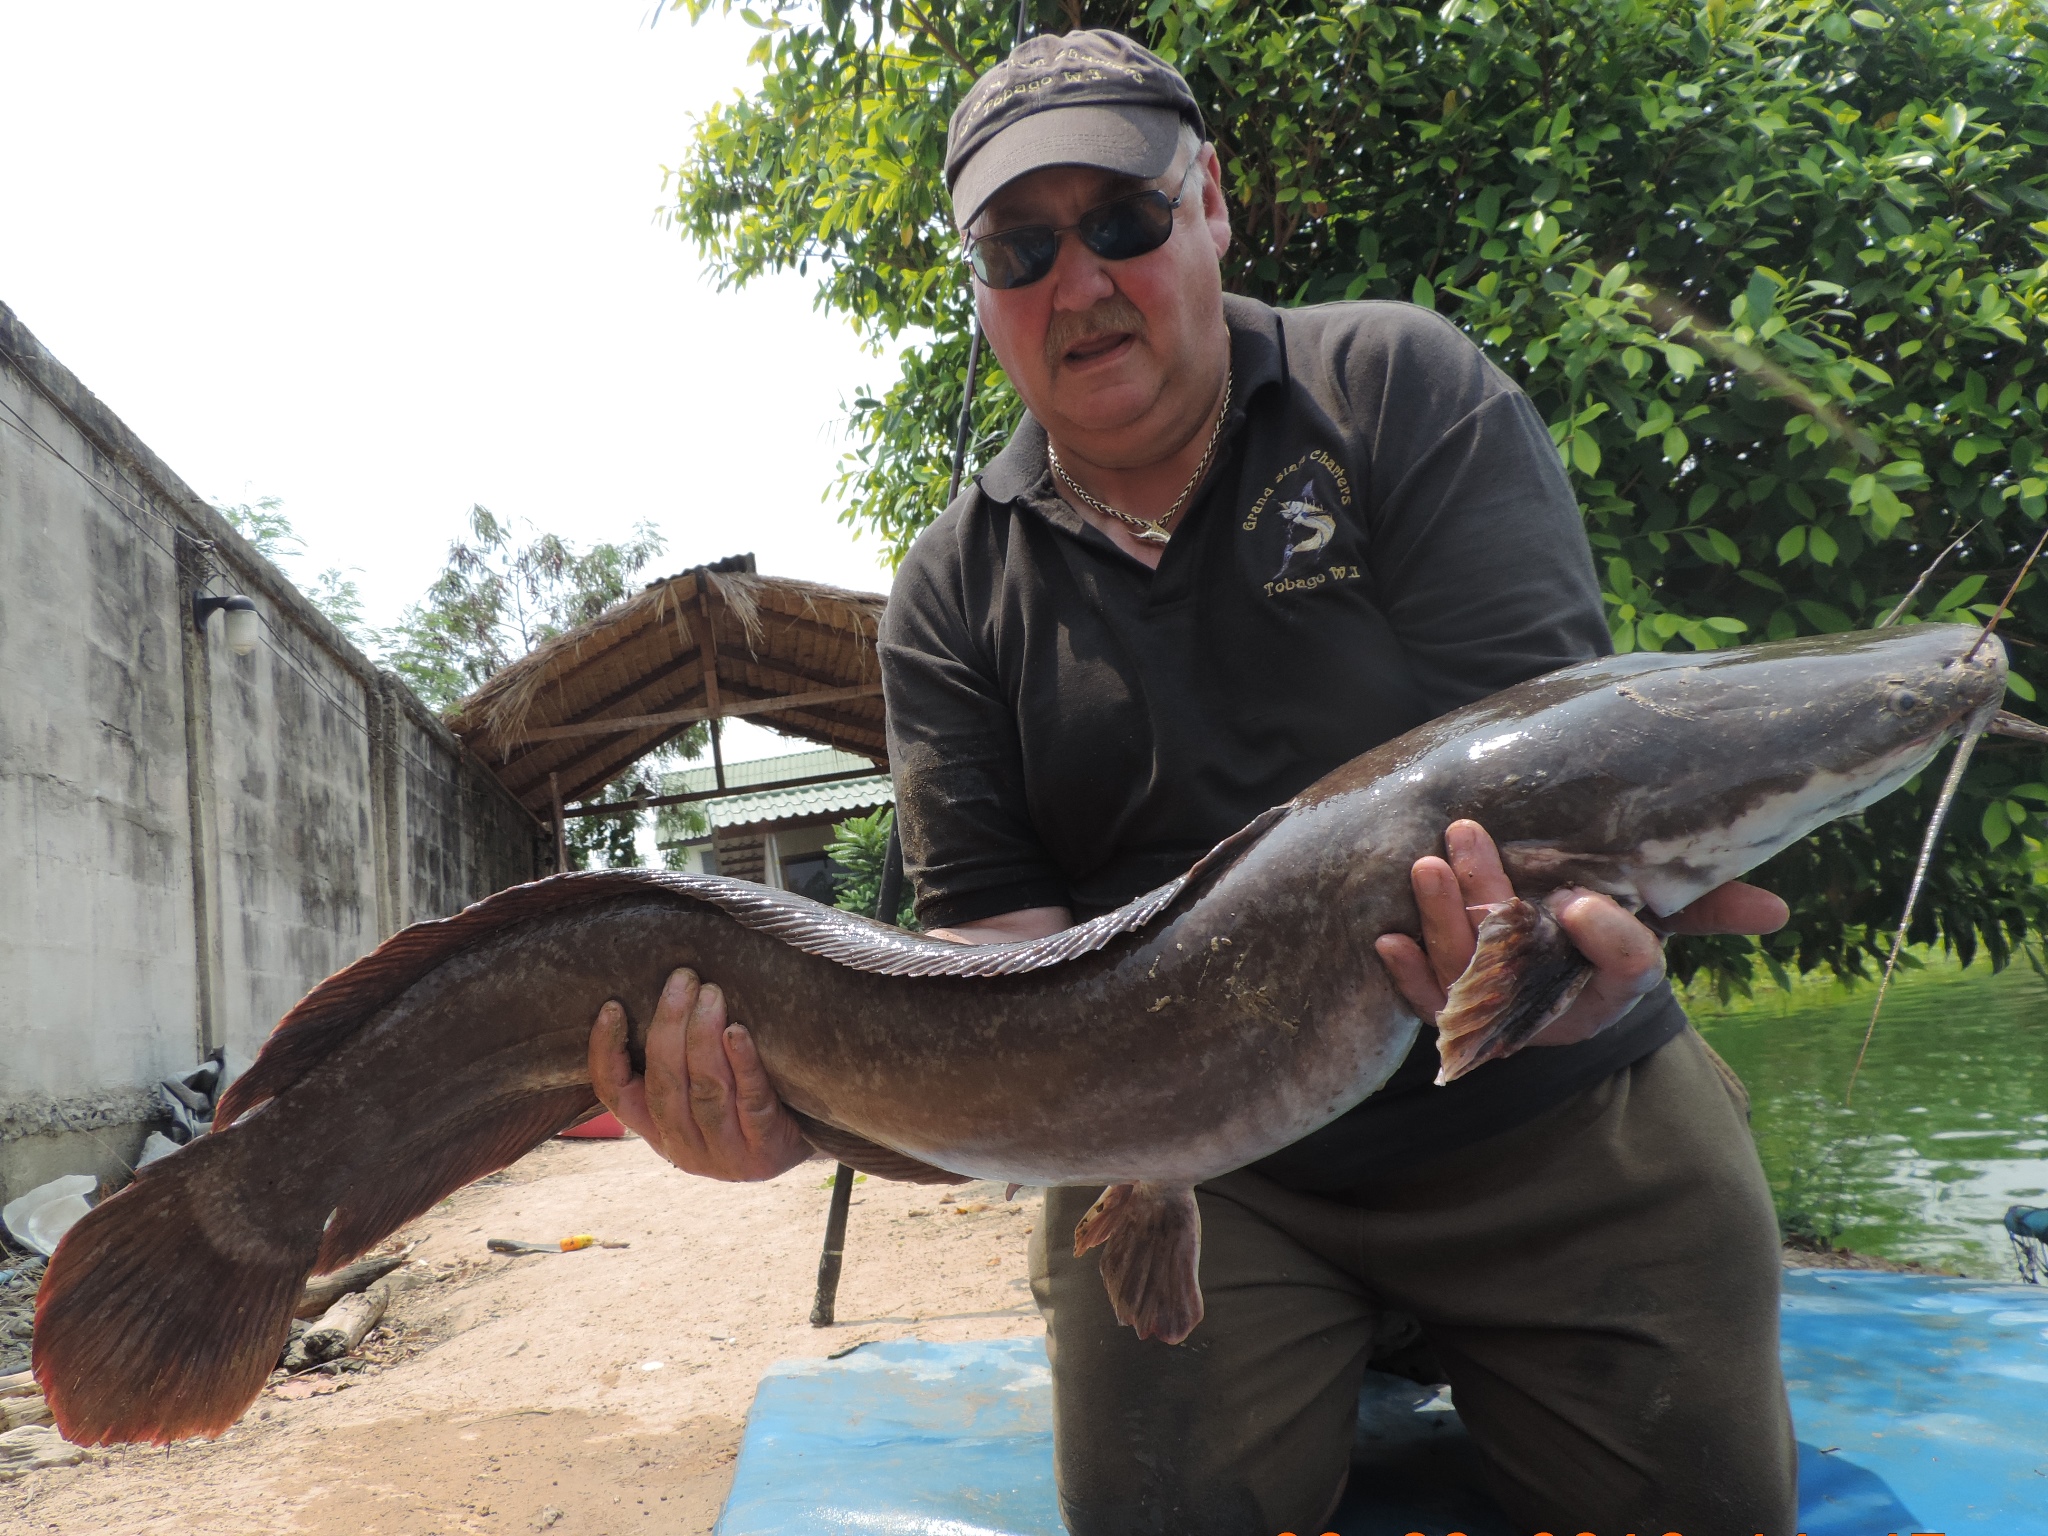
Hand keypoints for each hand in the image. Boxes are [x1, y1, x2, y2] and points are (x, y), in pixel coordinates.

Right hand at [588, 968, 810, 1180]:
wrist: (807, 1140)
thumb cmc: (745, 1100)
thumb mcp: (701, 1089)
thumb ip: (677, 1058)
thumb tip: (664, 988)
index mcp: (657, 1129)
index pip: (616, 1093)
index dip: (606, 1051)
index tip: (613, 1006)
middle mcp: (683, 1147)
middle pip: (665, 1084)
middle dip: (669, 1027)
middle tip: (683, 980)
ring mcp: (725, 1154)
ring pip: (705, 1091)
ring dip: (703, 1038)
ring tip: (711, 994)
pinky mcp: (765, 1150)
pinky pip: (751, 1101)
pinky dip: (743, 1063)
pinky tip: (739, 1032)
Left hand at [1372, 820, 1787, 1047]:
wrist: (1539, 975)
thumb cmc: (1596, 932)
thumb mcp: (1652, 917)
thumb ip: (1702, 905)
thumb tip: (1778, 912)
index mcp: (1615, 982)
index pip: (1626, 968)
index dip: (1609, 941)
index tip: (1583, 902)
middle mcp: (1559, 1003)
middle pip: (1529, 962)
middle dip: (1493, 904)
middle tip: (1466, 841)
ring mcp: (1502, 1011)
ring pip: (1470, 976)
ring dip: (1443, 922)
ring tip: (1425, 864)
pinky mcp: (1451, 1013)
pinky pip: (1424, 1003)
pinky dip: (1405, 975)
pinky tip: (1385, 938)